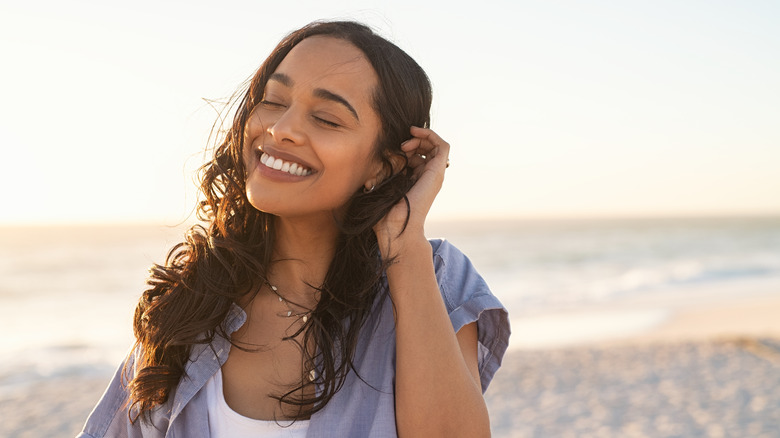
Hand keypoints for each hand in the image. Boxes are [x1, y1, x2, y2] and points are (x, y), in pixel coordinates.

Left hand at [374, 126, 449, 255]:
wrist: (396, 228)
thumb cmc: (385, 214)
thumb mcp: (380, 187)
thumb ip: (381, 175)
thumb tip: (373, 168)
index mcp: (416, 180)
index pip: (417, 155)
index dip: (406, 146)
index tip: (393, 149)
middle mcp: (428, 176)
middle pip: (428, 148)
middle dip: (414, 140)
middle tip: (400, 146)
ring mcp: (434, 174)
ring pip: (436, 145)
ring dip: (422, 137)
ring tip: (406, 143)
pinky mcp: (437, 172)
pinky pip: (443, 146)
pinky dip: (431, 135)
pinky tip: (415, 133)